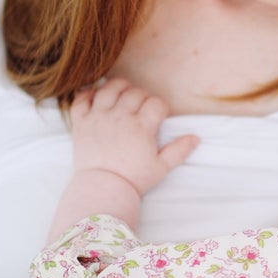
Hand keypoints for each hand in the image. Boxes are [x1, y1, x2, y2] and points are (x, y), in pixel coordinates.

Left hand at [70, 78, 198, 195]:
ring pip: (109, 89)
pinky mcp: (81, 123)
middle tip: (142, 107)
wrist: (102, 189)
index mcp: (142, 127)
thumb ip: (179, 151)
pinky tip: (95, 96)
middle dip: (142, 96)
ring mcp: (99, 118)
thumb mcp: (161, 168)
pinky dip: (87, 93)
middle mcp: (120, 118)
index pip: (156, 103)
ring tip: (122, 93)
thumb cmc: (133, 180)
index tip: (159, 115)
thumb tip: (196, 138)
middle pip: (135, 93)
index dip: (160, 106)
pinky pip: (81, 99)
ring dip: (118, 87)